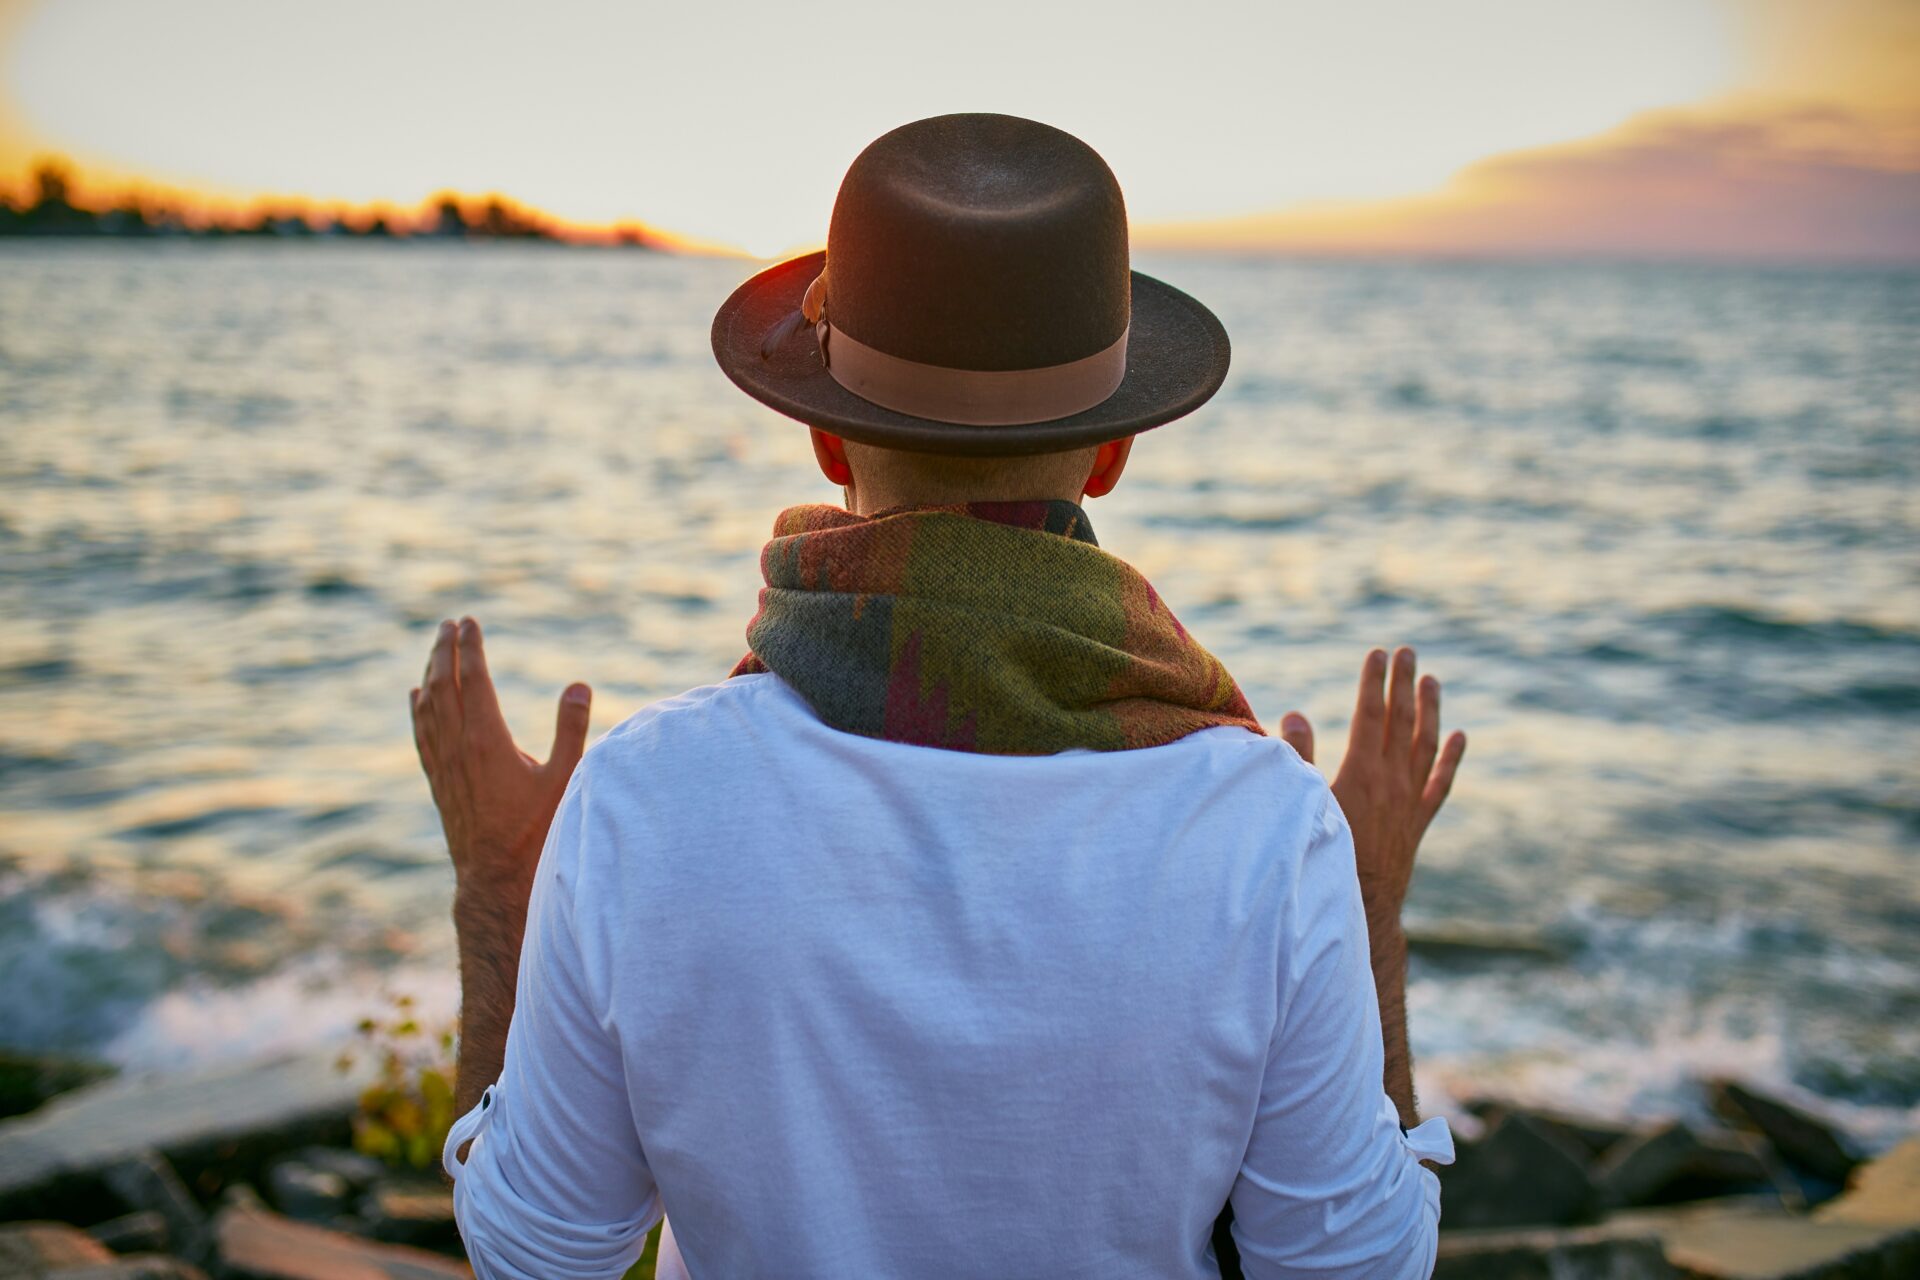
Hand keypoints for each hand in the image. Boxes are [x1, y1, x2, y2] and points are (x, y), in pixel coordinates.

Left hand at [410, 617, 591, 904]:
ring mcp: (443, 765)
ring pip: (428, 707)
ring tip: (435, 649)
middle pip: (443, 686)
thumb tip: (578, 685)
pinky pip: (421, 734)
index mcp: (487, 740)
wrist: (496, 877)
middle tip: (449, 624)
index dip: (470, 648)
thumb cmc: (536, 830)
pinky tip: (416, 696)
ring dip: (430, 673)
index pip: (473, 680)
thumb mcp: (564, 778)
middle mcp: (458, 748)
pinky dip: (417, 708)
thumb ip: (571, 729)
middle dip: (444, 651)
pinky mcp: (438, 782)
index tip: (469, 622)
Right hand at [1278, 646, 1465, 923]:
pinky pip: (1441, 783)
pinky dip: (1451, 758)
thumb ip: (1299, 758)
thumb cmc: (1324, 856)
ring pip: (1426, 745)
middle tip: (1408, 652)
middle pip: (1401, 721)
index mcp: (1363, 774)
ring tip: (1431, 680)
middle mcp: (1393, 782)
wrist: (1361, 905)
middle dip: (1403, 684)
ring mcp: (1411, 801)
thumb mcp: (1305, 804)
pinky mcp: (1419, 821)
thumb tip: (1295, 715)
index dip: (1374, 683)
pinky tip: (1459, 737)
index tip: (1378, 653)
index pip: (1371, 716)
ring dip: (1430, 710)